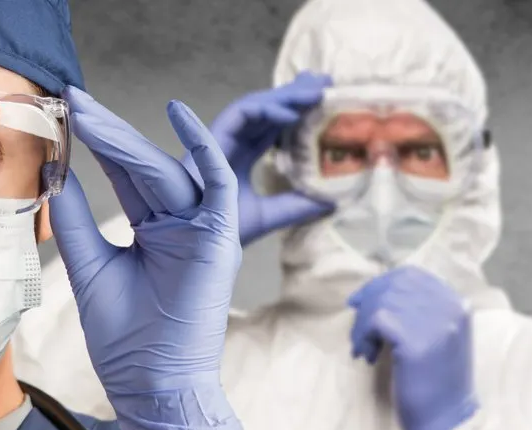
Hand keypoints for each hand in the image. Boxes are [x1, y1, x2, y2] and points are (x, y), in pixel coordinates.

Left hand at [50, 87, 251, 429]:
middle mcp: (181, 225)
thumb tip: (57, 175)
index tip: (67, 112)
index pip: (126, 177)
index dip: (98, 143)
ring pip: (168, 171)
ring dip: (129, 141)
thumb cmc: (126, 343)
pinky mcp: (221, 238)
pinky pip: (218, 183)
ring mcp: (203, 230)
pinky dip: (201, 148)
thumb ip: (76, 223)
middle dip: (109, 133)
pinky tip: (179, 113)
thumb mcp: (89, 270)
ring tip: (90, 116)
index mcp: (154, 232)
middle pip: (145, 167)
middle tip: (74, 101)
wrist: (152, 386)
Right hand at [203, 72, 333, 245]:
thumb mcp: (271, 215)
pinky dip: (265, 110)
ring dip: (285, 96)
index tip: (325, 99)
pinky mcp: (209, 140)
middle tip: (326, 80)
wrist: (196, 246)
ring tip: (316, 91)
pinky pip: (240, 115)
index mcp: (241, 158)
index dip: (298, 112)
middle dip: (294, 93)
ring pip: (255, 106)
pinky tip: (291, 113)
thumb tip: (335, 199)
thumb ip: (299, 206)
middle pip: (266, 111)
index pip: (272, 128)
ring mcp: (219, 140)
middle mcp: (231, 145)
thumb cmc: (224, 232)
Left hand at [348, 267, 478, 429]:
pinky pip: (378, 320)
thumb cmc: (437, 382)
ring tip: (365, 347)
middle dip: (369, 303)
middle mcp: (450, 308)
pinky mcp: (416, 342)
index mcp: (457, 304)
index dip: (380, 284)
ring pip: (383, 301)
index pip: (411, 275)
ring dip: (364, 323)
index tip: (361, 302)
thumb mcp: (437, 336)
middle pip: (395, 284)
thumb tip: (377, 291)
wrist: (444, 420)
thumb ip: (418, 311)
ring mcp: (435, 323)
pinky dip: (365, 334)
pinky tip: (367, 354)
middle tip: (359, 330)